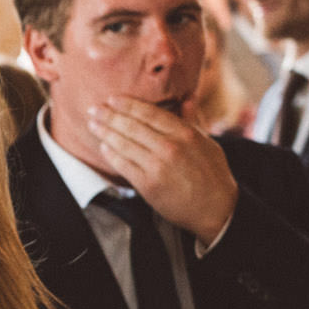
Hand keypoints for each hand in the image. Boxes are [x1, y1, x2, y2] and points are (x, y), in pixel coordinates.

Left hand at [89, 96, 238, 241]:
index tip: (112, 99)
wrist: (216, 209)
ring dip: (105, 132)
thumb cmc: (213, 175)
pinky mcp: (148, 184)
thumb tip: (187, 99)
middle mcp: (169, 147)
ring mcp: (157, 166)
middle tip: (93, 109)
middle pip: (132, 126)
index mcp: (185, 133)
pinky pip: (123, 165)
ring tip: (92, 124)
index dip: (128, 104)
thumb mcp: (208, 143)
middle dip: (109, 116)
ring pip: (124, 144)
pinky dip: (111, 154)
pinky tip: (104, 146)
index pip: (149, 113)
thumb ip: (193, 120)